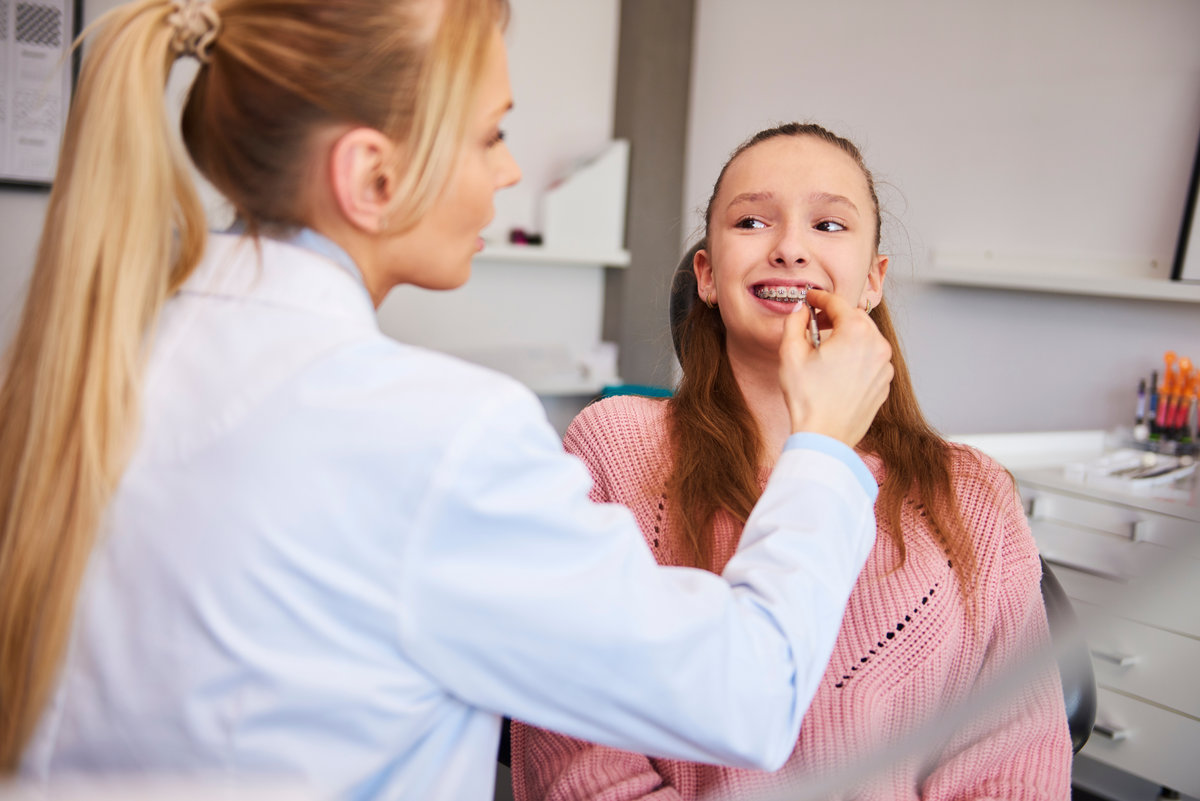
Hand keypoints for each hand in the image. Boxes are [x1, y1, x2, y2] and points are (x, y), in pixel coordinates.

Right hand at [779, 290, 892, 446]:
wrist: (824, 437)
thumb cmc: (808, 399)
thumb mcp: (790, 354)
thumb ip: (794, 322)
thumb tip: (801, 310)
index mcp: (856, 332)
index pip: (837, 303)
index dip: (820, 297)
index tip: (810, 298)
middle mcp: (877, 345)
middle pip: (856, 317)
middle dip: (836, 316)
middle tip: (816, 323)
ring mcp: (884, 366)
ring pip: (866, 338)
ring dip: (848, 336)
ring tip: (826, 349)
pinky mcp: (884, 383)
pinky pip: (871, 358)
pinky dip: (857, 355)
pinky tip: (838, 368)